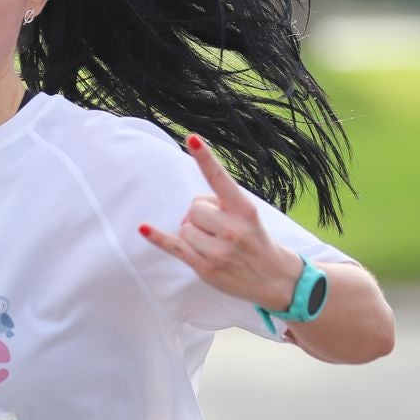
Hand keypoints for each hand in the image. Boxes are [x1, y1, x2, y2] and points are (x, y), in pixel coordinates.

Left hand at [139, 134, 301, 309]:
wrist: (275, 280)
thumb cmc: (258, 241)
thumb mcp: (249, 217)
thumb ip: (223, 205)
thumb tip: (190, 212)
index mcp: (245, 211)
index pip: (220, 180)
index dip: (205, 158)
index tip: (192, 138)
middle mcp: (232, 230)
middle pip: (195, 207)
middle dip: (201, 215)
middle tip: (218, 229)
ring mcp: (218, 251)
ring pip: (184, 227)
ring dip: (193, 232)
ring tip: (214, 244)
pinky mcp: (205, 268)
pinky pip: (174, 247)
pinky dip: (157, 237)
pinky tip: (144, 227)